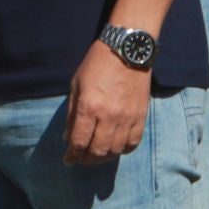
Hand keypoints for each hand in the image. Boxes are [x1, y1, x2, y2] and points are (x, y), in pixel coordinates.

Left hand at [64, 41, 151, 165]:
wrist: (127, 50)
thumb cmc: (97, 64)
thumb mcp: (76, 85)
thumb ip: (71, 113)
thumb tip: (68, 137)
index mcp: (89, 107)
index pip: (79, 142)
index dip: (72, 155)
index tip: (68, 159)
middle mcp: (109, 116)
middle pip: (97, 151)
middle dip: (86, 159)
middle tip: (81, 158)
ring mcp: (127, 117)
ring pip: (115, 150)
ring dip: (104, 157)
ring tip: (97, 154)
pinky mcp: (141, 115)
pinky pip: (133, 142)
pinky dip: (123, 149)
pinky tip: (116, 147)